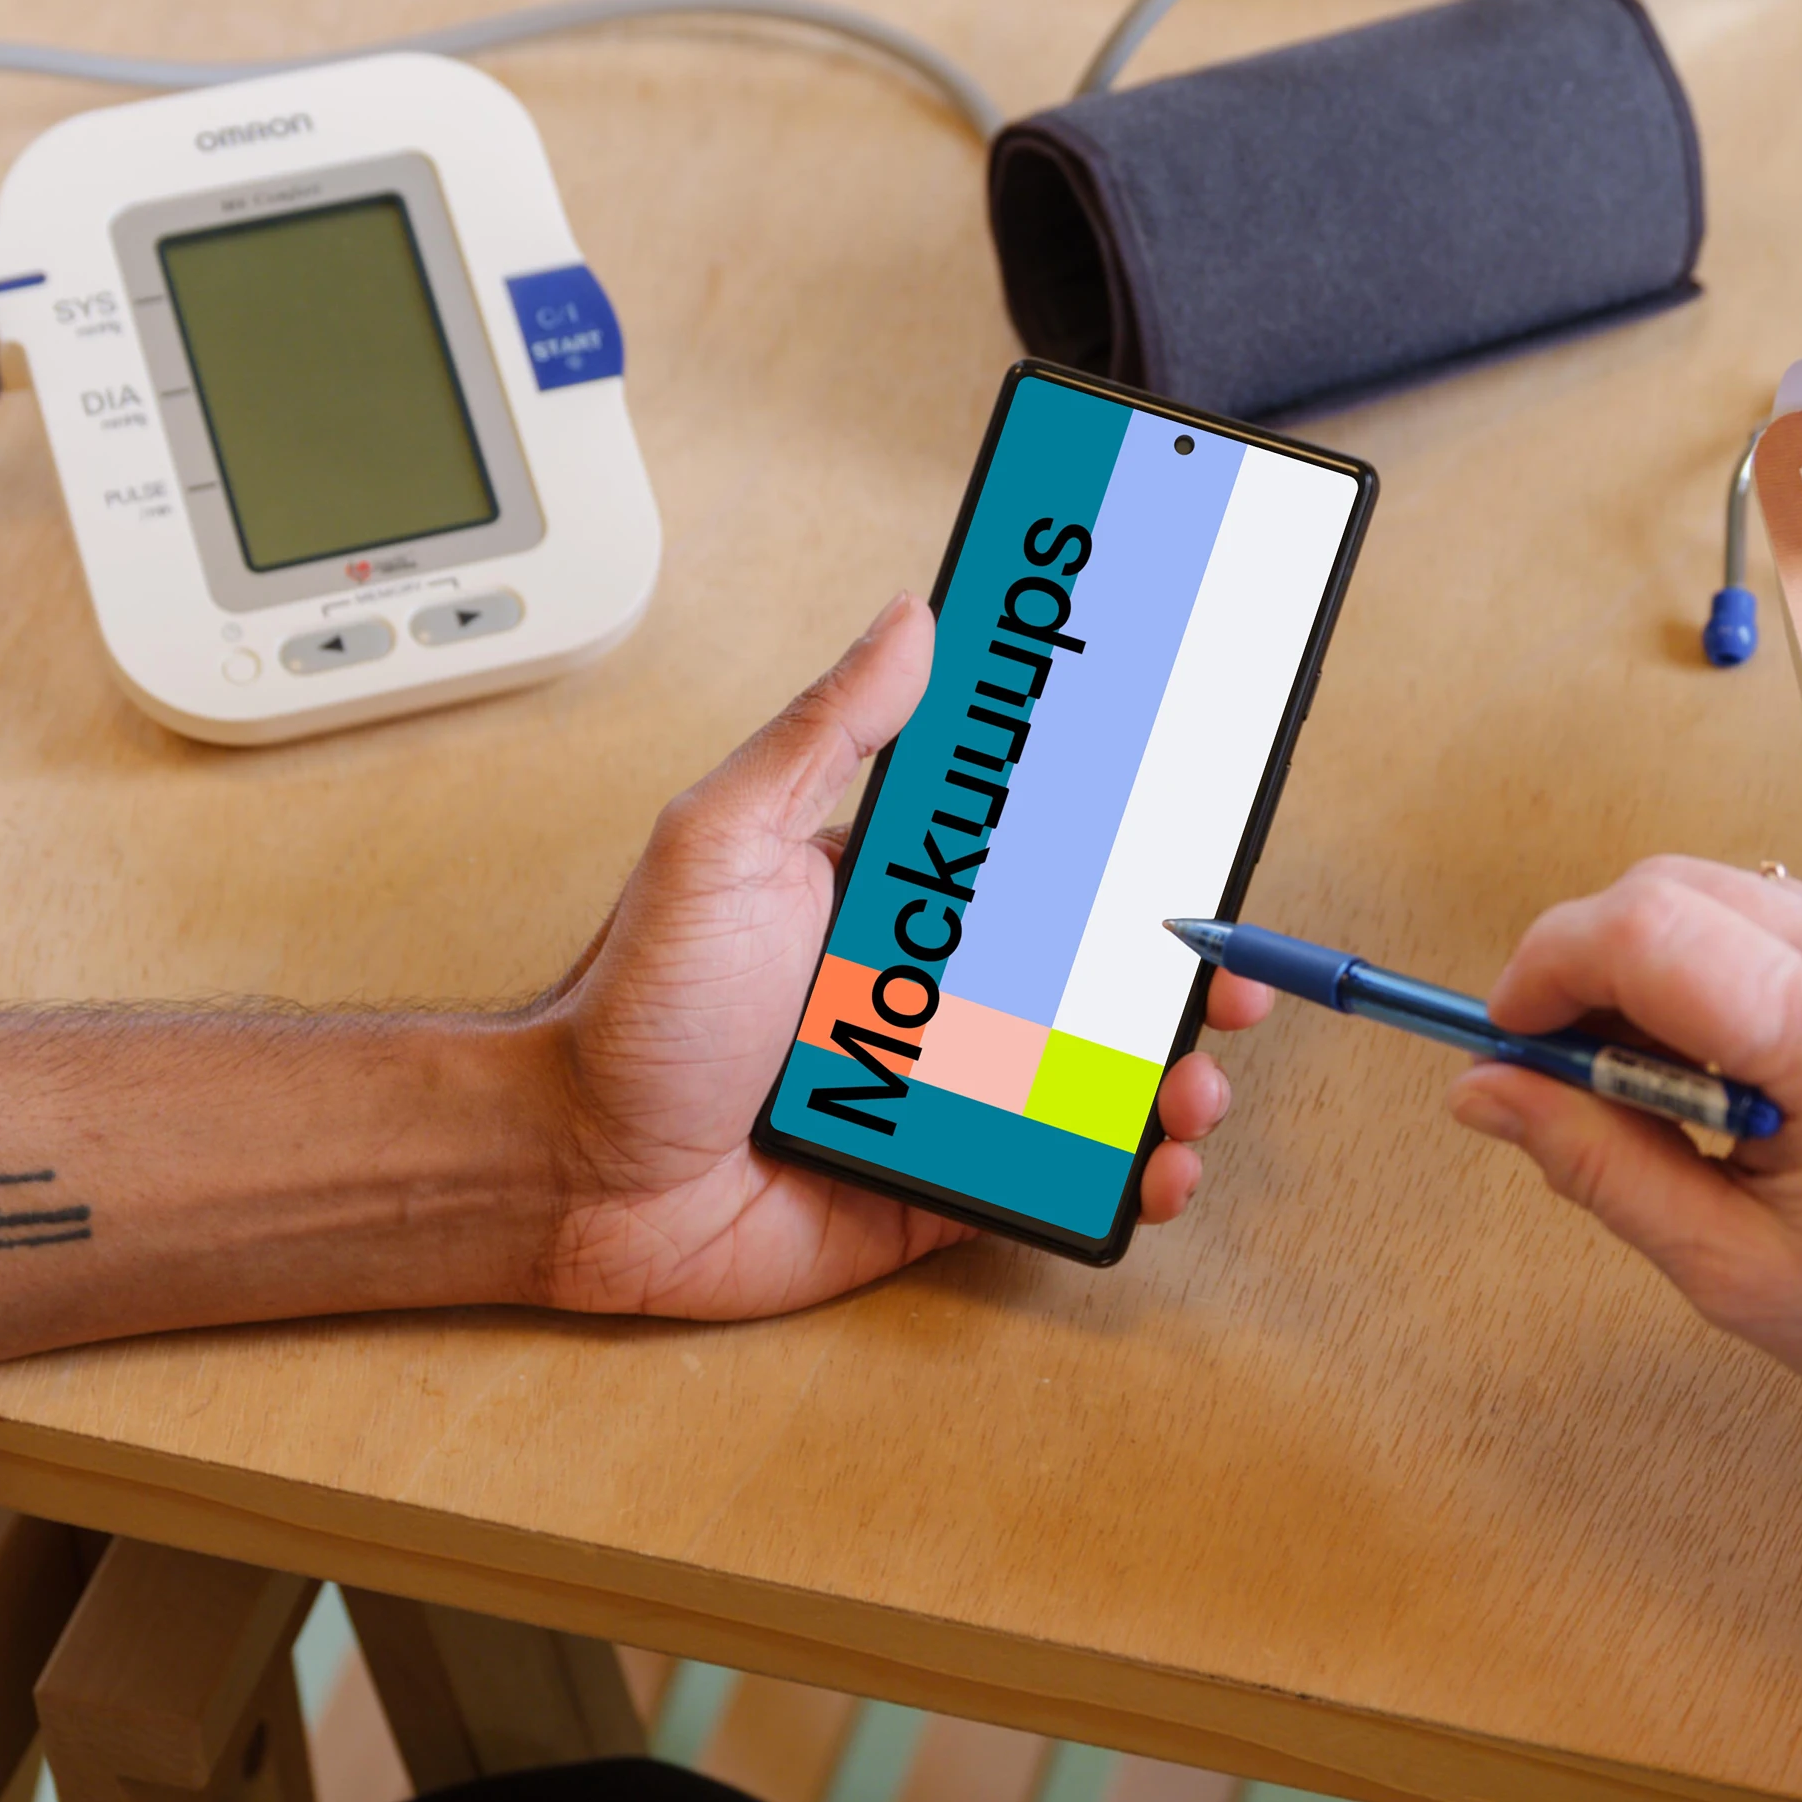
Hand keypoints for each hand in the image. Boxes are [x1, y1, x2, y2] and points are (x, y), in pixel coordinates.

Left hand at [528, 600, 1273, 1316]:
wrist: (573, 1175)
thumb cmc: (630, 1007)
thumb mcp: (723, 840)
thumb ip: (823, 735)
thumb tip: (913, 619)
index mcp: (895, 891)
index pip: (1035, 845)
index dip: (1124, 831)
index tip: (1195, 808)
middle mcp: (932, 984)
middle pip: (1093, 961)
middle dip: (1182, 960)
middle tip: (1227, 962)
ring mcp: (944, 1087)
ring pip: (1096, 1071)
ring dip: (1170, 1069)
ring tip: (1196, 1077)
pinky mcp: (943, 1182)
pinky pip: (1058, 1175)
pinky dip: (1126, 1174)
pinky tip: (1154, 1163)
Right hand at [1444, 857, 1801, 1539]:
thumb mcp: (1732, 1271)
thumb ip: (1597, 1165)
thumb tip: (1484, 1092)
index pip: (1644, 932)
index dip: (1544, 973)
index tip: (1508, 1044)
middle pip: (1665, 891)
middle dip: (1584, 971)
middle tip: (1565, 1083)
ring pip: (1711, 894)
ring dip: (1647, 975)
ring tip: (1660, 1100)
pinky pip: (1767, 918)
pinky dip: (1710, 977)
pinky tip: (1725, 1079)